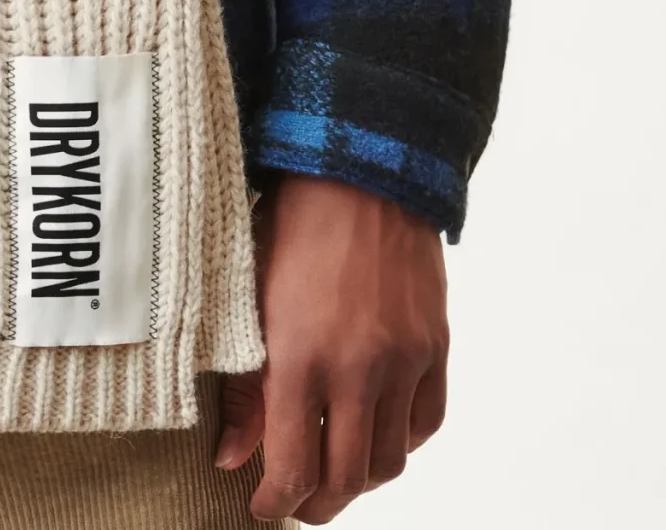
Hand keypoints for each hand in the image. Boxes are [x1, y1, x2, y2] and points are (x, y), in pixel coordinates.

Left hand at [214, 174, 447, 521]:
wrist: (359, 169)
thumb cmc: (290, 223)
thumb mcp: (247, 297)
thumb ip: (243, 386)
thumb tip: (231, 458)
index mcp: (300, 356)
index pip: (292, 467)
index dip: (275, 501)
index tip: (261, 507)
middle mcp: (358, 369)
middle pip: (347, 477)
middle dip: (319, 505)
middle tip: (299, 504)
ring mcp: (403, 360)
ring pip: (390, 460)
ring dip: (361, 479)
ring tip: (336, 472)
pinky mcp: (434, 345)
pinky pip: (426, 421)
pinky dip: (402, 441)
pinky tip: (377, 431)